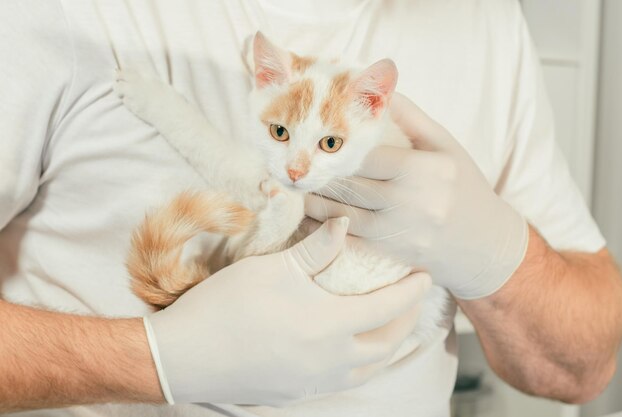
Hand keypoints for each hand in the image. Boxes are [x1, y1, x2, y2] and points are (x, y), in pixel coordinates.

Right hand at [144, 218, 429, 405]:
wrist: (185, 356)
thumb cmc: (228, 306)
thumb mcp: (274, 269)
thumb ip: (316, 249)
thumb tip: (346, 224)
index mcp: (331, 326)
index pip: (388, 309)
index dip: (411, 292)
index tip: (426, 277)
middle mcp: (332, 360)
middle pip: (386, 345)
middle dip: (405, 322)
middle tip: (409, 301)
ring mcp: (314, 381)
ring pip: (368, 369)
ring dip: (386, 347)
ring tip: (387, 328)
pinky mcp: (296, 392)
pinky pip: (344, 381)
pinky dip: (360, 363)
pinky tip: (349, 350)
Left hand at [306, 94, 527, 298]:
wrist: (486, 245)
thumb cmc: (465, 188)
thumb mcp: (447, 147)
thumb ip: (412, 118)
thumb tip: (381, 91)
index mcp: (425, 168)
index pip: (366, 155)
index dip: (338, 148)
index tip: (317, 142)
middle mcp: (412, 201)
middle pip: (349, 184)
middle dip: (320, 175)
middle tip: (299, 165)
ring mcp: (400, 232)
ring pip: (342, 214)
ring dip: (315, 202)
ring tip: (300, 189)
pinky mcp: (392, 255)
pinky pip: (349, 240)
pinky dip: (327, 229)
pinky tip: (313, 218)